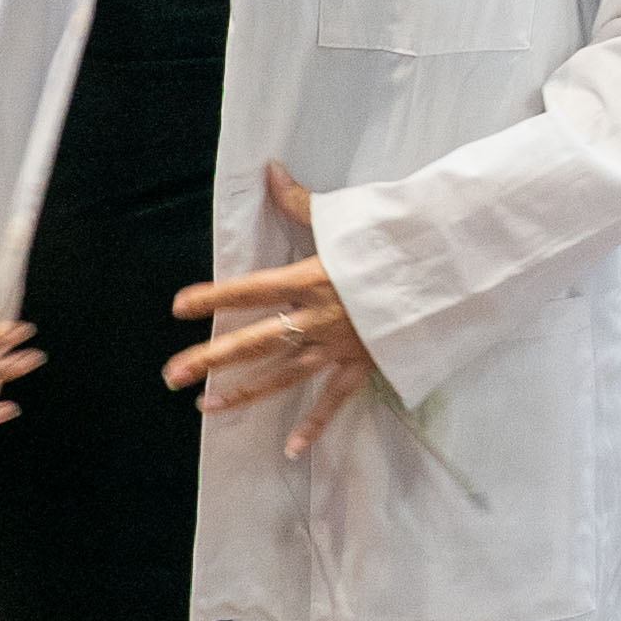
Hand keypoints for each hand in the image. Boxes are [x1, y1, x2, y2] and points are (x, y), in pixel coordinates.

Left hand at [165, 163, 379, 459]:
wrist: (449, 273)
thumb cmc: (398, 242)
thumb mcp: (349, 219)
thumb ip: (301, 204)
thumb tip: (270, 172)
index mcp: (311, 279)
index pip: (250, 290)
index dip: (212, 298)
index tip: (178, 308)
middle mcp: (318, 317)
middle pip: (255, 341)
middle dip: (210, 358)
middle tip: (171, 374)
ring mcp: (339, 346)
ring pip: (282, 374)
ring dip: (243, 392)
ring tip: (205, 406)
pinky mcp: (364, 366)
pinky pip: (334, 399)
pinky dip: (314, 425)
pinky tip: (290, 448)